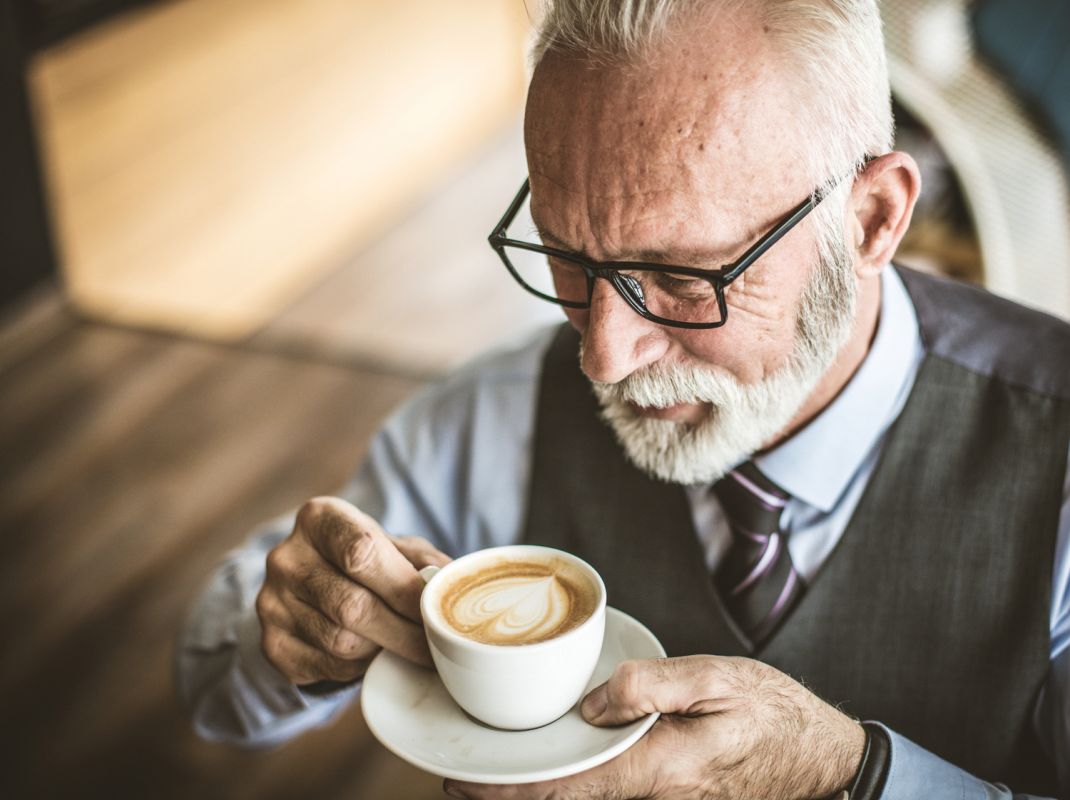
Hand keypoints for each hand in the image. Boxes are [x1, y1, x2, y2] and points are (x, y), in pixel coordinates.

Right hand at [255, 496, 450, 685]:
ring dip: (383, 649)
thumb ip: (423, 560)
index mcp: (319, 518)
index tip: (434, 610)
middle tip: (437, 646)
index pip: (361, 552)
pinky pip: (327, 665)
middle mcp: (286, 558)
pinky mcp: (271, 643)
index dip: (404, 588)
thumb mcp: (394, 545)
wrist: (312, 582)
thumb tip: (450, 584)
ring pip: (341, 642)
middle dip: (404, 632)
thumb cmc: (366, 558)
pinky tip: (373, 654)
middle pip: (352, 605)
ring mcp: (272, 602)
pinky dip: (359, 666)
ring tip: (406, 644)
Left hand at [444, 655, 864, 799]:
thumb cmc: (771, 712)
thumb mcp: (718, 678)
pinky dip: (571, 790)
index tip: (467, 779)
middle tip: (458, 778)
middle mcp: (655, 796)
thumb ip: (654, 686)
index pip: (568, 787)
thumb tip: (594, 700)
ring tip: (490, 778)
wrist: (820, 758)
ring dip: (536, 794)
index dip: (511, 789)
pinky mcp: (669, 796)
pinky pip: (609, 797)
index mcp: (659, 768)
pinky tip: (551, 774)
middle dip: (510, 797)